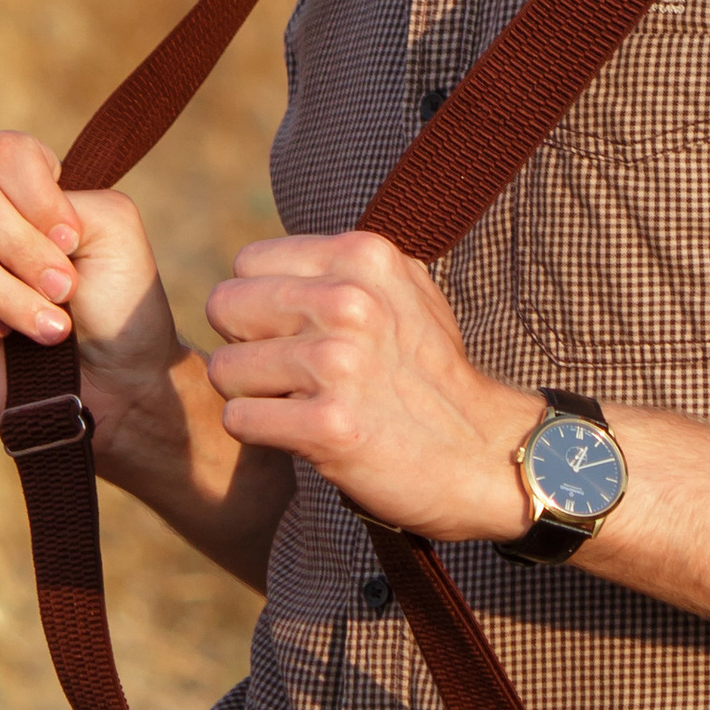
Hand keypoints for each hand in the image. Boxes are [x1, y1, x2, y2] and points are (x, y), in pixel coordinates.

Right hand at [0, 131, 178, 455]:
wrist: (118, 387)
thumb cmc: (120, 307)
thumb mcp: (116, 231)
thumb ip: (70, 196)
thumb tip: (11, 220)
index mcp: (27, 195)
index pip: (1, 152)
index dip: (32, 190)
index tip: (70, 236)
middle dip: (21, 247)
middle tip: (65, 288)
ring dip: (8, 295)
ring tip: (52, 330)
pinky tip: (1, 339)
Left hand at [202, 229, 543, 539]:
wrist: (484, 453)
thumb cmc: (430, 374)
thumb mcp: (402, 291)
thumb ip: (339, 269)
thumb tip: (257, 267)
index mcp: (363, 257)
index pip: (247, 264)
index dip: (260, 304)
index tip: (296, 334)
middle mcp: (350, 301)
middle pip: (225, 308)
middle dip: (246, 346)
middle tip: (290, 375)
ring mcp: (339, 363)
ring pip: (226, 369)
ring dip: (253, 396)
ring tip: (303, 405)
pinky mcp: (329, 426)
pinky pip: (239, 420)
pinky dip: (261, 434)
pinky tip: (304, 435)